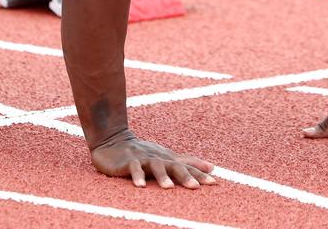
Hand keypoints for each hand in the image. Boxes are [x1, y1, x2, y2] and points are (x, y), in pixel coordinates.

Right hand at [90, 130, 216, 187]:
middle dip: (185, 176)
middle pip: (174, 165)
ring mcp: (143, 158)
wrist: (113, 139)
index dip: (200, 174)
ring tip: (169, 188)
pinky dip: (137, 175)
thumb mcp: (166, 156)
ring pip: (155, 166)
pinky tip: (140, 186)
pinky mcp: (128, 161)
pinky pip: (133, 168)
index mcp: (168, 158)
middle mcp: (158, 157)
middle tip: (195, 187)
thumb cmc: (143, 152)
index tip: (214, 183)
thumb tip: (213, 167)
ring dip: (162, 176)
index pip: (187, 166)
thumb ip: (188, 162)